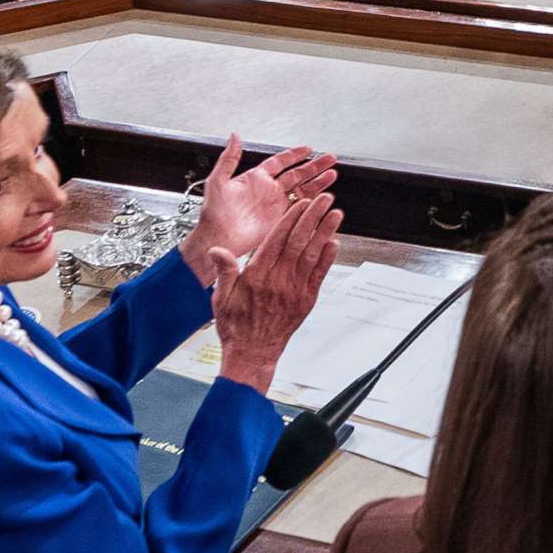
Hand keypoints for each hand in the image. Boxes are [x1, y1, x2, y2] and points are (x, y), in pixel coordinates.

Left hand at [180, 135, 341, 287]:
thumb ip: (229, 158)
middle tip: (329, 158)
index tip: (308, 149)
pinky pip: (300, 207)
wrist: (218, 238)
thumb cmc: (214, 213)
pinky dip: (313, 200)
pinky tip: (324, 195)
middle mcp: (268, 190)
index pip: (279, 162)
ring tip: (333, 173)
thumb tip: (234, 136)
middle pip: (297, 174)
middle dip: (314, 166)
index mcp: (255, 178)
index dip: (294, 155)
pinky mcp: (281, 219)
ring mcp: (275, 205)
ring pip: (302, 189)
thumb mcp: (218, 181)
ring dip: (318, 181)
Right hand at [207, 192, 344, 394]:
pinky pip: (320, 274)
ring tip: (335, 214)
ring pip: (313, 254)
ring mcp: (295, 290)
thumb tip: (217, 250)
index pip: (278, 239)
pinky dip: (328, 257)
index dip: (291, 218)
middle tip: (324, 199)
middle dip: (313, 217)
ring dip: (326, 232)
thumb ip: (224, 270)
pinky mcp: (306, 300)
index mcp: (257, 275)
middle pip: (299, 241)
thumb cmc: (236, 326)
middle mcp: (279, 280)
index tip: (301, 203)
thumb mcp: (220, 297)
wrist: (253, 353)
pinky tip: (334, 242)